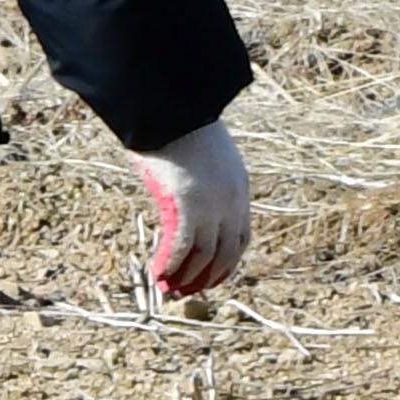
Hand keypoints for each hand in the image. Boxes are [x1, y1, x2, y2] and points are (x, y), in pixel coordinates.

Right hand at [130, 121, 249, 298]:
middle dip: (207, 276)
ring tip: (170, 289)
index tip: (213, 278)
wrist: (177, 108)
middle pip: (226, 252)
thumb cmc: (183, 127)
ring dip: (187, 276)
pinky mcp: (189, 203)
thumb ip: (201, 181)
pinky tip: (158, 274)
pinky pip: (182, 245)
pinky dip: (170, 263)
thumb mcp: (203, 157)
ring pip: (205, 255)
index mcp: (239, 188)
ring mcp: (212, 203)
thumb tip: (185, 196)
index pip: (241, 237)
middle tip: (187, 292)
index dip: (228, 263)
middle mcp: (231, 200)